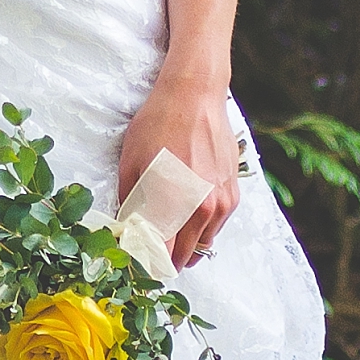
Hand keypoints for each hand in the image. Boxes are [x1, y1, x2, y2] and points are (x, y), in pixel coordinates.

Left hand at [116, 76, 240, 270]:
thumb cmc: (158, 124)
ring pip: (203, 245)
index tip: (137, 265)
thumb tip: (126, 231)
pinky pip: (216, 226)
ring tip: (168, 235)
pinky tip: (187, 214)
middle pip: (184, 256)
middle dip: (165, 260)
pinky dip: (202, 229)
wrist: (195, 95)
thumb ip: (131, 204)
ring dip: (186, 247)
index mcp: (174, 204)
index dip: (148, 265)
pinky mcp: (233, 194)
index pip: (162, 256)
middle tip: (148, 254)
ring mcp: (222, 203)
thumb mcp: (132, 164)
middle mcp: (202, 209)